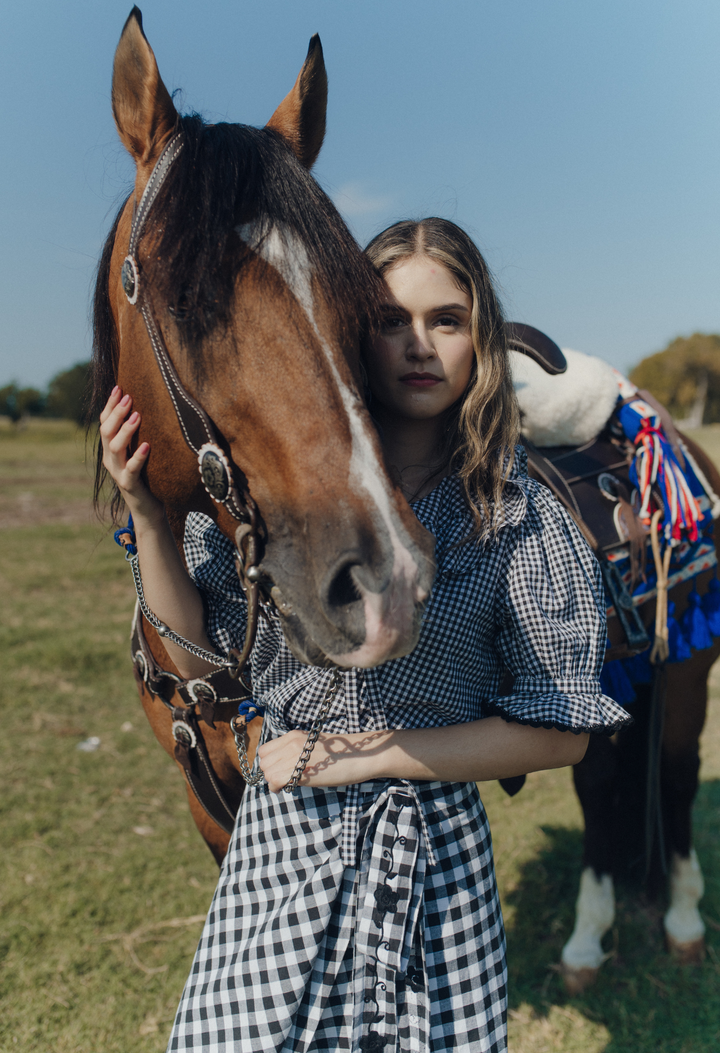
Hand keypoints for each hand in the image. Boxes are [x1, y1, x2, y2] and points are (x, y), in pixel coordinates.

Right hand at [99, 386, 162, 523]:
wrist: (148, 510)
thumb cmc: (147, 477)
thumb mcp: (139, 453)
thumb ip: (137, 436)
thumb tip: (147, 407)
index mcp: (110, 450)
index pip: (104, 423)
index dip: (110, 405)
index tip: (119, 387)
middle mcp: (110, 460)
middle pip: (105, 432)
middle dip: (116, 413)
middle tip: (129, 397)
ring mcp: (118, 472)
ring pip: (115, 448)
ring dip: (126, 430)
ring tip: (138, 416)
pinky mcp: (130, 485)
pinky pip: (132, 470)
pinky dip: (138, 457)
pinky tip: (147, 445)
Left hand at [258, 730, 390, 792]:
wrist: (360, 756)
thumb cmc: (342, 754)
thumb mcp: (314, 745)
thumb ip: (297, 750)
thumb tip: (284, 765)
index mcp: (293, 735)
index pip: (265, 750)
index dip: (270, 762)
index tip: (280, 770)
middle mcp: (290, 743)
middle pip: (263, 762)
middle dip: (271, 773)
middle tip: (285, 779)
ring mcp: (294, 756)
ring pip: (267, 772)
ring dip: (275, 781)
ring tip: (290, 783)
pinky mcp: (299, 770)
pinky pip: (274, 781)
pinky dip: (278, 788)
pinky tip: (291, 787)